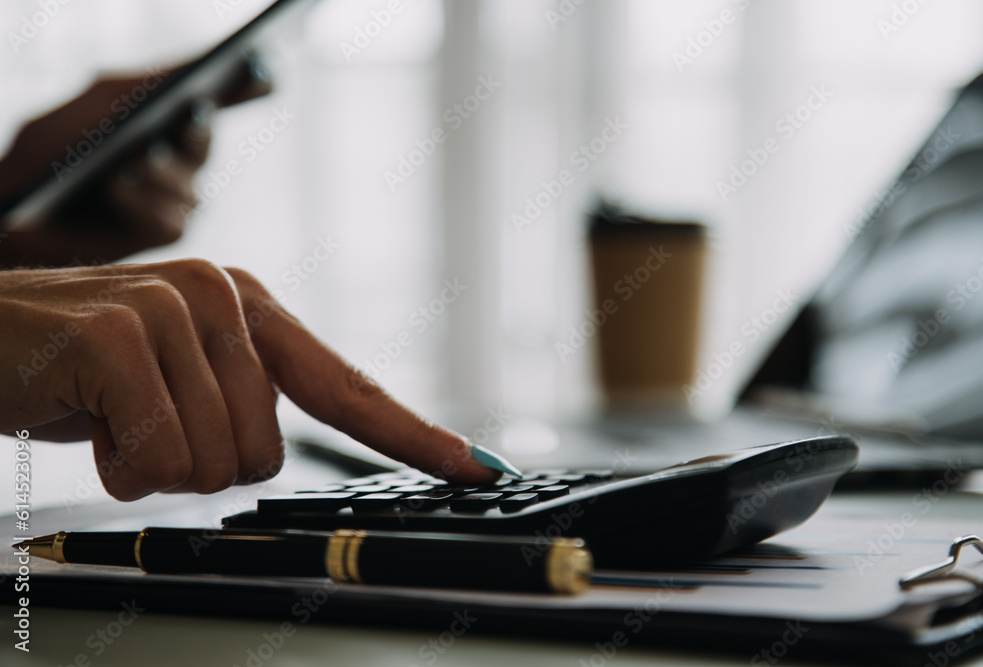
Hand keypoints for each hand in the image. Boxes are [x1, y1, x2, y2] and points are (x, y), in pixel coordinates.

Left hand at [0, 57, 270, 266]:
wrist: (13, 212)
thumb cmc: (45, 155)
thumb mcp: (93, 107)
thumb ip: (141, 87)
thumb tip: (192, 73)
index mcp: (166, 121)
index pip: (217, 101)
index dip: (246, 87)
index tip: (263, 69)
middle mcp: (177, 161)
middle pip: (204, 143)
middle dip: (199, 132)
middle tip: (191, 114)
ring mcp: (174, 200)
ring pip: (192, 187)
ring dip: (163, 173)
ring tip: (134, 161)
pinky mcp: (162, 234)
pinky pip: (172, 219)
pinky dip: (143, 201)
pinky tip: (118, 185)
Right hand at [0, 260, 498, 499]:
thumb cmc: (84, 370)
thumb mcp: (178, 380)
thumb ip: (242, 401)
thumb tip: (276, 450)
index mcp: (253, 312)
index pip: (347, 387)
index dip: (413, 434)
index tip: (477, 468)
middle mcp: (226, 298)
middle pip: (266, 453)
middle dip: (198, 464)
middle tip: (142, 424)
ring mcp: (174, 307)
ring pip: (216, 462)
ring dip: (153, 464)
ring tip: (112, 416)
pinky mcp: (120, 334)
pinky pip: (160, 455)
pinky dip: (118, 464)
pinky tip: (84, 415)